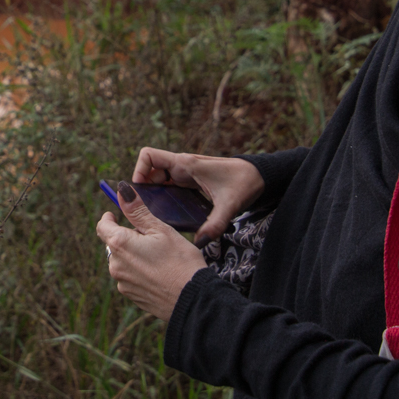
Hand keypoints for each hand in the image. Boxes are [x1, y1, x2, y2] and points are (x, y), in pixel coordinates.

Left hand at [96, 185, 207, 320]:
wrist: (193, 299)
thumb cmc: (180, 261)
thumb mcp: (160, 229)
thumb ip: (137, 211)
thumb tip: (122, 191)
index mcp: (120, 244)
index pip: (102, 226)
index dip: (109, 218)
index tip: (116, 215)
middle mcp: (115, 265)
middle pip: (113, 245)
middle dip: (126, 238)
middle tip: (150, 237)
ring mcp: (123, 283)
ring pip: (122, 262)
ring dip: (133, 255)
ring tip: (158, 257)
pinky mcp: (132, 296)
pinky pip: (130, 278)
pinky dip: (139, 271)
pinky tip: (158, 272)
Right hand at [132, 148, 264, 247]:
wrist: (260, 176)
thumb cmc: (245, 182)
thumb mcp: (230, 205)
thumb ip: (215, 224)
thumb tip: (199, 243)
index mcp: (186, 164)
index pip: (148, 156)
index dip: (138, 170)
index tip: (139, 191)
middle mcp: (182, 167)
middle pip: (149, 172)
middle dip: (143, 189)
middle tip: (143, 211)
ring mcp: (186, 174)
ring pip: (158, 181)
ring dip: (153, 194)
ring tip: (152, 215)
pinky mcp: (191, 183)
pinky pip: (169, 187)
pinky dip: (164, 197)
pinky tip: (168, 216)